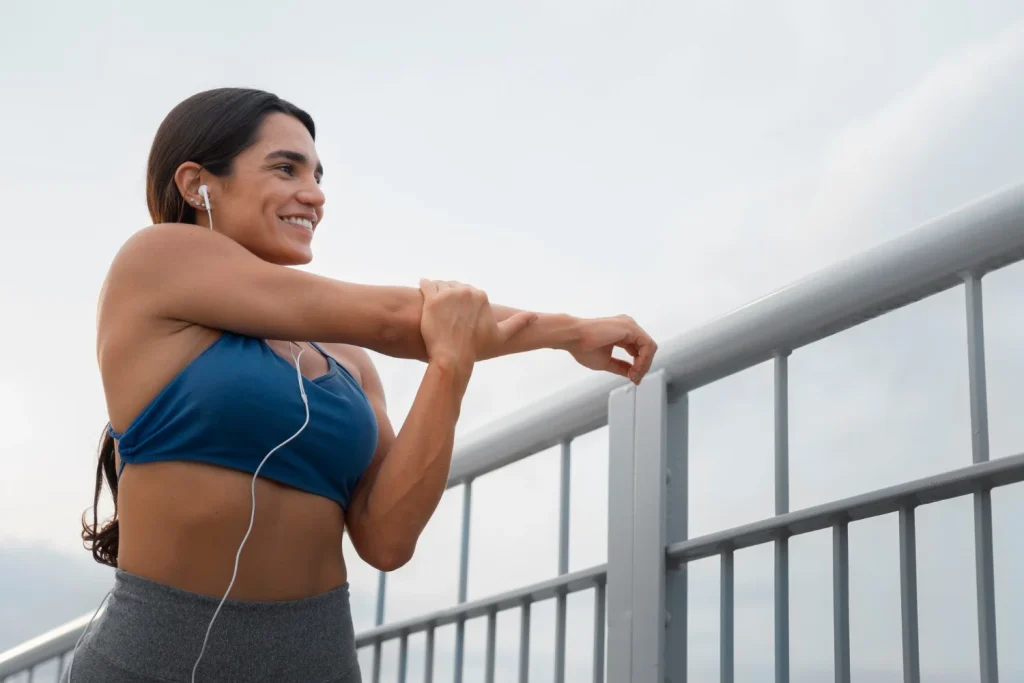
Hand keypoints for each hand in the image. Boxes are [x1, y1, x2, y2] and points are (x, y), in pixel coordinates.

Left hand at [418, 279, 536, 372]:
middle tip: (443, 310)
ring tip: (433, 303)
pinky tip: (422, 288)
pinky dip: (424, 285)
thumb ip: (518, 323)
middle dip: (448, 296)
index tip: (456, 313)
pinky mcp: (432, 298)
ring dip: (436, 291)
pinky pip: (426, 284)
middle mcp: (466, 291)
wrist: (453, 356)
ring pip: (439, 284)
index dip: (461, 301)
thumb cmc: (477, 347)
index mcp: (481, 296)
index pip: (468, 291)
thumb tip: (535, 317)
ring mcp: (448, 294)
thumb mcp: (501, 335)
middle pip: (454, 286)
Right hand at [565, 315, 657, 383]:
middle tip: (635, 378)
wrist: (573, 337)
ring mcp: (630, 326)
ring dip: (644, 365)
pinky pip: (647, 346)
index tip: (632, 378)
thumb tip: (632, 373)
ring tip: (634, 375)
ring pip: (649, 347)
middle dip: (643, 366)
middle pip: (646, 348)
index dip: (639, 365)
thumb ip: (620, 367)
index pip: (638, 349)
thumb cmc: (582, 346)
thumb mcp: (606, 362)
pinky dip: (644, 360)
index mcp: (621, 332)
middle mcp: (627, 326)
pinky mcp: (630, 328)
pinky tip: (634, 369)